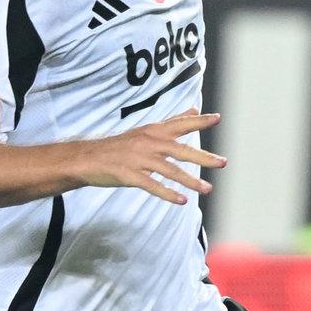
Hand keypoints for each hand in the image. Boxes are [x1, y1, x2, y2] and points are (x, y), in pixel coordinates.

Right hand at [77, 112, 224, 204]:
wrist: (87, 158)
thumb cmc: (119, 146)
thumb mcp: (146, 130)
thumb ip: (172, 121)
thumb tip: (194, 109)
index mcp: (153, 131)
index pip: (179, 124)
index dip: (198, 121)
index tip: (217, 118)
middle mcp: (148, 143)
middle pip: (180, 150)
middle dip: (203, 157)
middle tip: (223, 162)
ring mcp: (138, 159)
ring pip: (169, 170)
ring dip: (190, 180)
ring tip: (207, 189)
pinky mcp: (129, 175)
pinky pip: (152, 185)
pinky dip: (167, 193)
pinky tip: (182, 201)